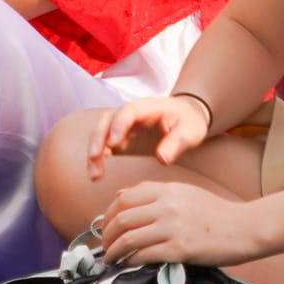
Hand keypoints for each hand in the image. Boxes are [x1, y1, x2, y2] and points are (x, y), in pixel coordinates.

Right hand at [87, 94, 215, 176]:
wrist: (186, 116)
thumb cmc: (189, 122)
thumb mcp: (190, 131)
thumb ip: (177, 143)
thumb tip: (162, 159)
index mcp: (147, 107)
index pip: (128, 111)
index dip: (119, 125)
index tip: (115, 143)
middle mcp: (130, 113)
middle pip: (106, 120)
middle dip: (98, 138)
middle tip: (95, 158)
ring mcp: (123, 125)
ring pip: (101, 133)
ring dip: (94, 152)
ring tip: (93, 176)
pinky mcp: (120, 137)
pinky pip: (104, 145)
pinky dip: (97, 158)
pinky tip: (95, 174)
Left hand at [97, 179, 283, 267]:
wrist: (244, 228)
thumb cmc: (215, 212)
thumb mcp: (183, 192)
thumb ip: (152, 192)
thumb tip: (120, 195)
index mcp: (165, 189)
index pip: (124, 198)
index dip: (109, 214)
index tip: (105, 226)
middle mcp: (166, 206)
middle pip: (122, 218)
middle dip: (107, 234)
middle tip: (104, 245)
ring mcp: (172, 227)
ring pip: (129, 238)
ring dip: (114, 250)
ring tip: (110, 258)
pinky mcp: (180, 249)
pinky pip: (145, 255)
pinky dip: (130, 261)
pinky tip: (127, 264)